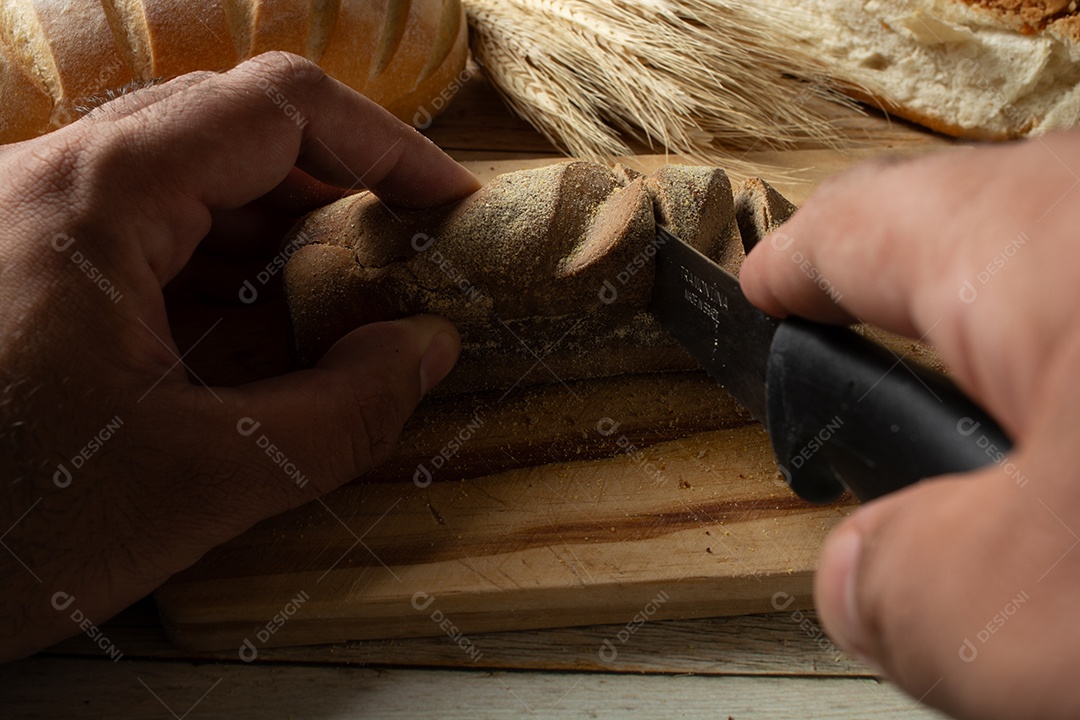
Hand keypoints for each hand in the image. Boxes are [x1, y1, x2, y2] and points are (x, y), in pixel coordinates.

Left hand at [0, 52, 480, 661]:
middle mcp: (54, 184)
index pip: (279, 107)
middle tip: (405, 269)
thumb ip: (344, 414)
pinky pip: (148, 244)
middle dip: (340, 199)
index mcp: (96, 199)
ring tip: (344, 319)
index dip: (389, 146)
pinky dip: (223, 284)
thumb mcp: (202, 479)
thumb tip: (430, 350)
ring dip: (283, 245)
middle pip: (237, 137)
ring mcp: (31, 225)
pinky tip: (258, 351)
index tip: (450, 205)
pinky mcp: (23, 273)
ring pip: (193, 191)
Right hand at [741, 132, 1079, 718]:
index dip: (782, 277)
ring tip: (1024, 489)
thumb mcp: (1047, 616)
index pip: (850, 232)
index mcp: (1044, 245)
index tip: (756, 298)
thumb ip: (902, 590)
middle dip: (915, 330)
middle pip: (969, 251)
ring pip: (1061, 297)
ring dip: (1028, 378)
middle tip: (886, 419)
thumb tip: (861, 580)